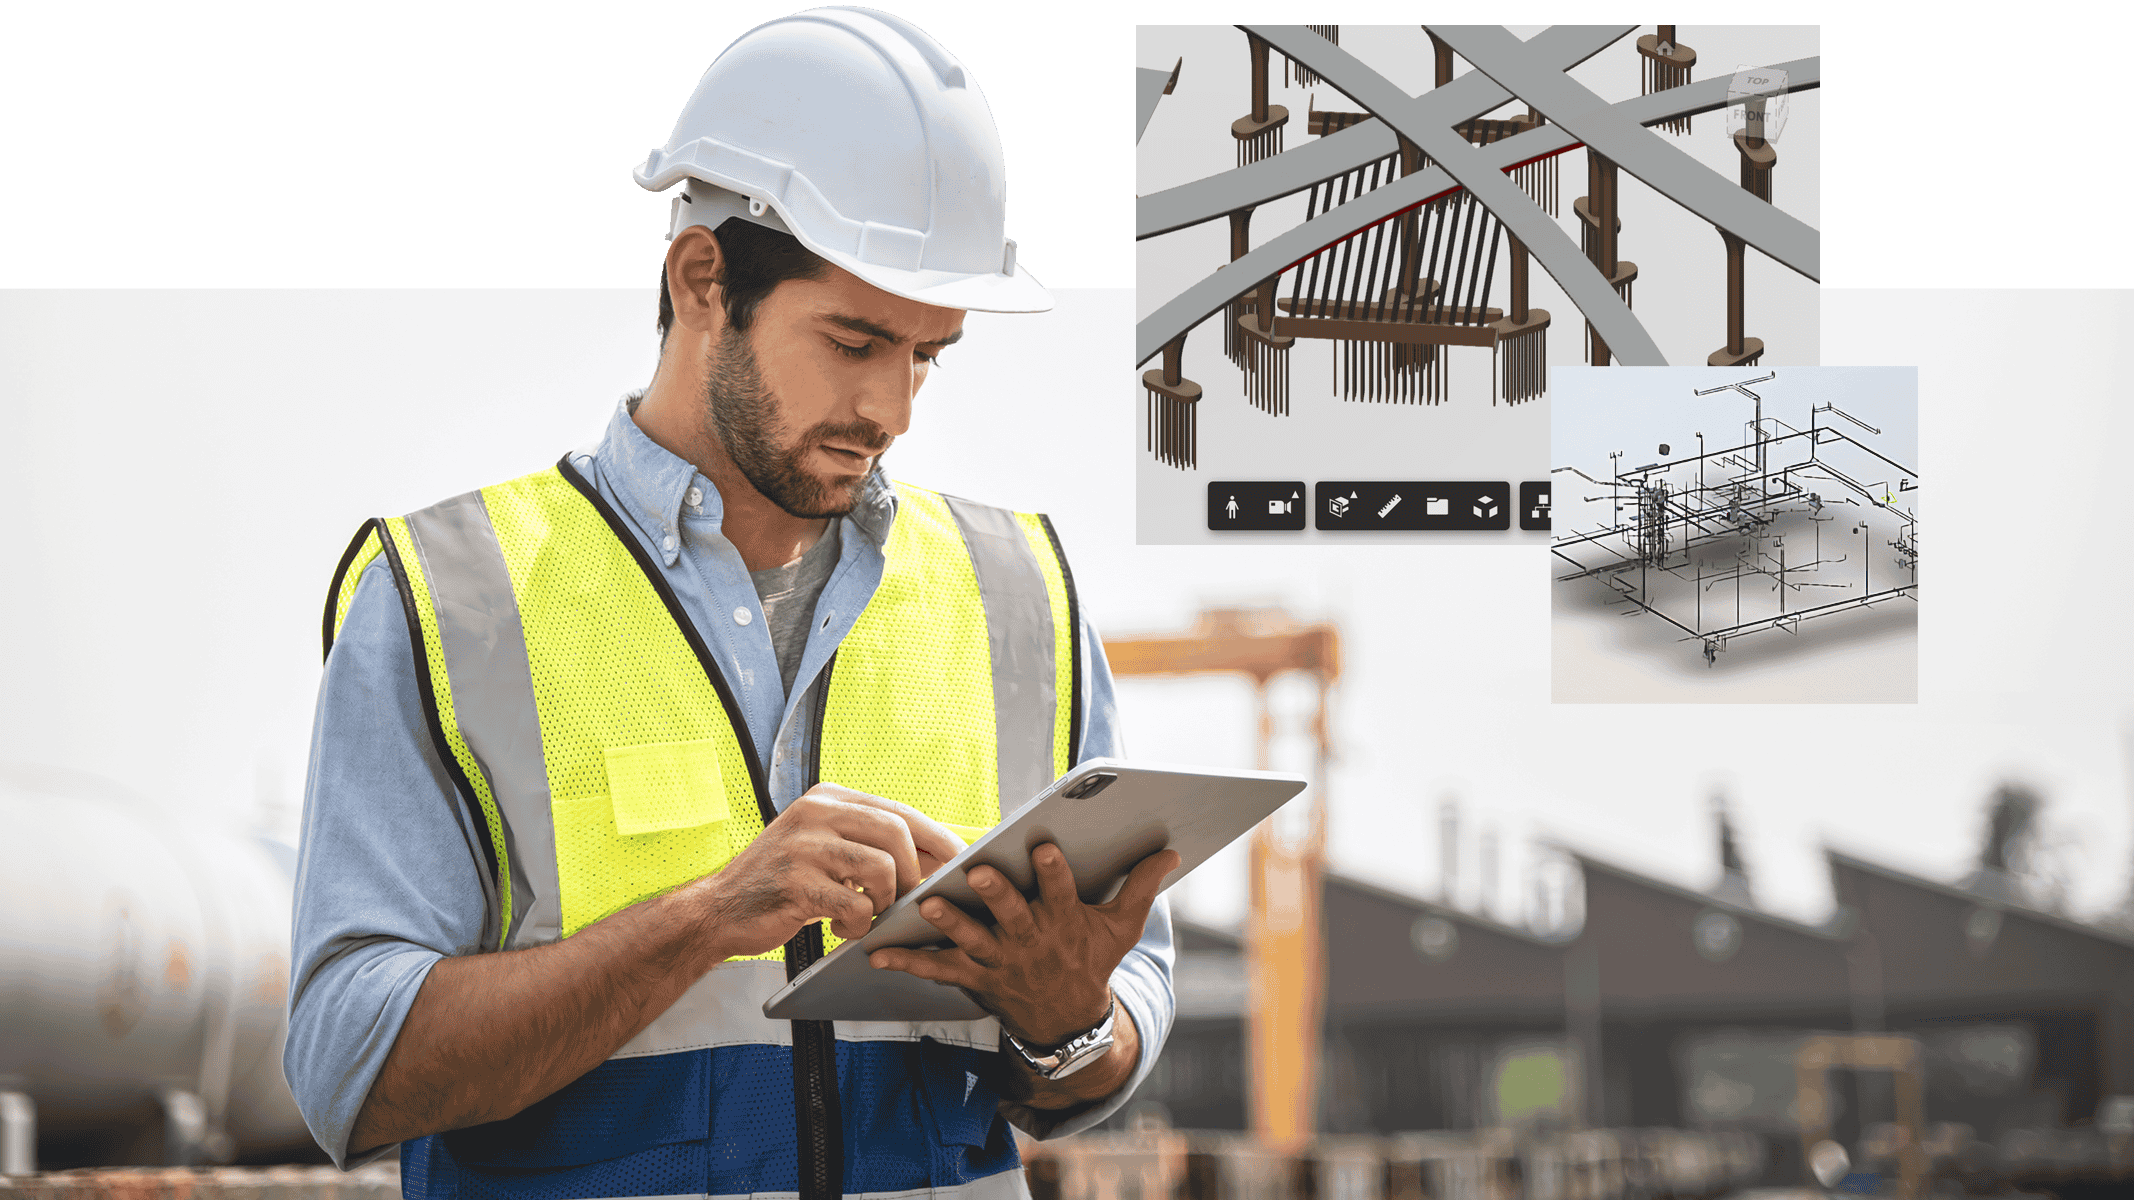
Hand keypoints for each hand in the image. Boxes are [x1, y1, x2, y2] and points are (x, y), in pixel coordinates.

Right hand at [693, 783, 965, 953]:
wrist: (718, 910)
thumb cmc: (782, 884)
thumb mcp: (823, 846)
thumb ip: (867, 842)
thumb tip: (937, 855)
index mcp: (828, 798)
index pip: (900, 811)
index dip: (937, 839)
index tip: (961, 863)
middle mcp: (816, 812)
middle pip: (897, 833)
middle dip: (916, 874)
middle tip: (909, 902)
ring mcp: (804, 845)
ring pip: (881, 868)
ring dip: (885, 902)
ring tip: (866, 914)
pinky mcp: (796, 882)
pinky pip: (854, 904)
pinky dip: (856, 924)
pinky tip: (838, 927)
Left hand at [867, 843, 1179, 1046]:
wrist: (1067, 1022)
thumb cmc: (1091, 961)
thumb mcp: (1120, 927)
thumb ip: (1141, 886)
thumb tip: (1170, 851)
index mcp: (1066, 923)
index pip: (1063, 893)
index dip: (1053, 872)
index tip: (1043, 847)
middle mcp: (1031, 942)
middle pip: (1013, 916)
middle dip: (997, 895)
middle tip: (979, 872)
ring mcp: (1000, 962)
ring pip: (973, 941)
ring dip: (949, 924)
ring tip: (925, 906)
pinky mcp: (974, 978)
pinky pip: (937, 970)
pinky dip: (907, 963)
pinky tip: (876, 953)